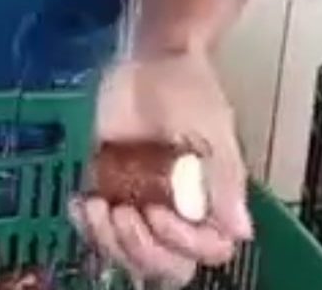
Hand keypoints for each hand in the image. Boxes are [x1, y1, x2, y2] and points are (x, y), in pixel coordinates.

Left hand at [70, 51, 251, 286]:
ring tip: (97, 206)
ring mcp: (143, 203)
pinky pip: (99, 228)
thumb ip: (223, 177)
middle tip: (123, 214)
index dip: (182, 243)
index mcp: (213, 201)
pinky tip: (81, 201)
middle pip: (167, 265)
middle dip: (141, 250)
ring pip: (129, 254)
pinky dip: (86, 224)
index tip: (157, 209)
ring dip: (109, 240)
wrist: (148, 57)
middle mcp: (180, 211)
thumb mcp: (211, 128)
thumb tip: (240, 229)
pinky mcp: (111, 190)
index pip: (208, 250)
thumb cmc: (187, 87)